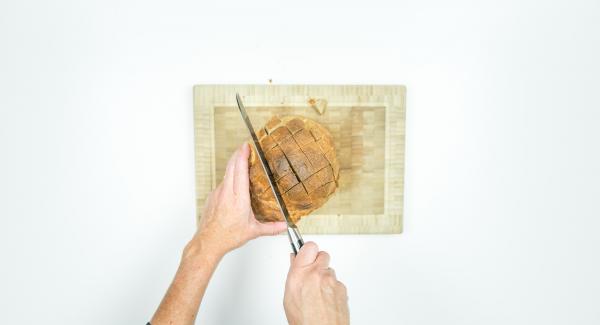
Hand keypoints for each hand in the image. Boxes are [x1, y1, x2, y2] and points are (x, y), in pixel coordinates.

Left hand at [188, 143, 287, 259]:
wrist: (208, 242)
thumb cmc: (227, 236)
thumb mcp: (253, 231)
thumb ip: (271, 227)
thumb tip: (283, 225)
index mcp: (238, 198)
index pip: (240, 170)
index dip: (243, 156)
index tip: (246, 146)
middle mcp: (226, 192)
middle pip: (231, 166)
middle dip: (238, 154)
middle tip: (245, 147)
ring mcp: (217, 193)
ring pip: (226, 173)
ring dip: (234, 165)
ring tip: (242, 161)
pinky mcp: (212, 197)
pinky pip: (222, 183)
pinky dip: (229, 178)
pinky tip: (234, 182)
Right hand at [284, 242, 348, 324]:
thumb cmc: (305, 321)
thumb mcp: (289, 297)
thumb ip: (294, 275)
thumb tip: (294, 262)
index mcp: (300, 274)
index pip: (308, 246)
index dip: (307, 250)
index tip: (304, 254)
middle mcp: (317, 274)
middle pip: (322, 254)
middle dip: (317, 261)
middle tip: (312, 273)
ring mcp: (332, 281)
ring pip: (330, 270)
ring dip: (325, 277)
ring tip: (318, 293)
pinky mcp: (342, 289)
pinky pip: (337, 282)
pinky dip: (332, 289)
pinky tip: (326, 300)